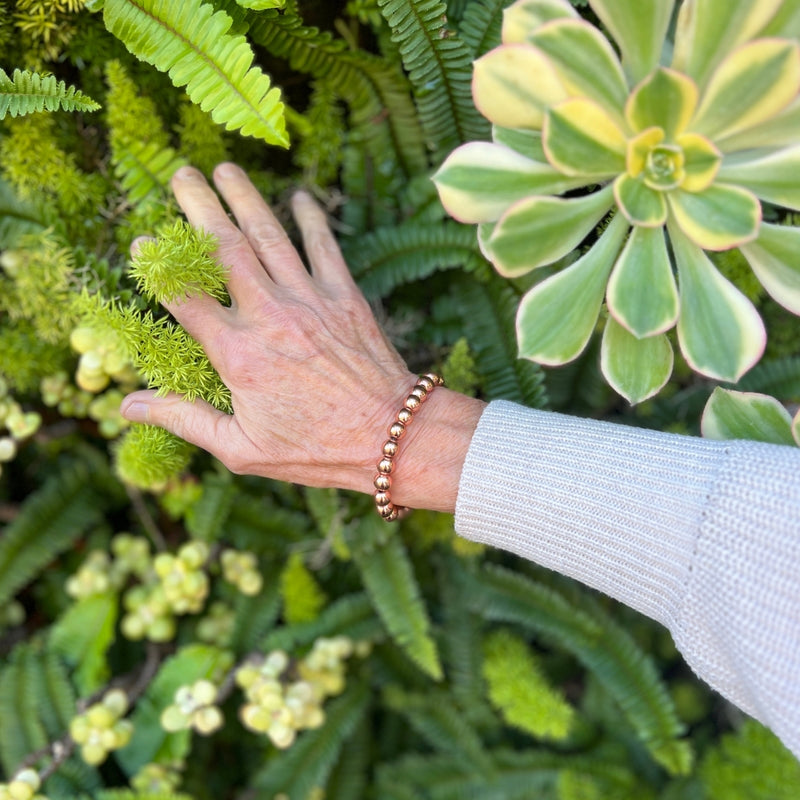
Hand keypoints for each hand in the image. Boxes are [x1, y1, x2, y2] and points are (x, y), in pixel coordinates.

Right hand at [120, 164, 484, 511]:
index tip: (140, 244)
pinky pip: (325, 247)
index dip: (158, 268)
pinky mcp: (346, 297)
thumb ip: (184, 419)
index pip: (185, 298)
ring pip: (270, 237)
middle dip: (200, 207)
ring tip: (226, 170)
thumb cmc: (315, 450)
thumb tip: (127, 406)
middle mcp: (269, 317)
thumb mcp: (241, 448)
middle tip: (182, 174)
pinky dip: (311, 219)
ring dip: (245, 199)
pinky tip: (299, 198)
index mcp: (237, 354)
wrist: (390, 437)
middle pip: (224, 250)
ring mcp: (310, 301)